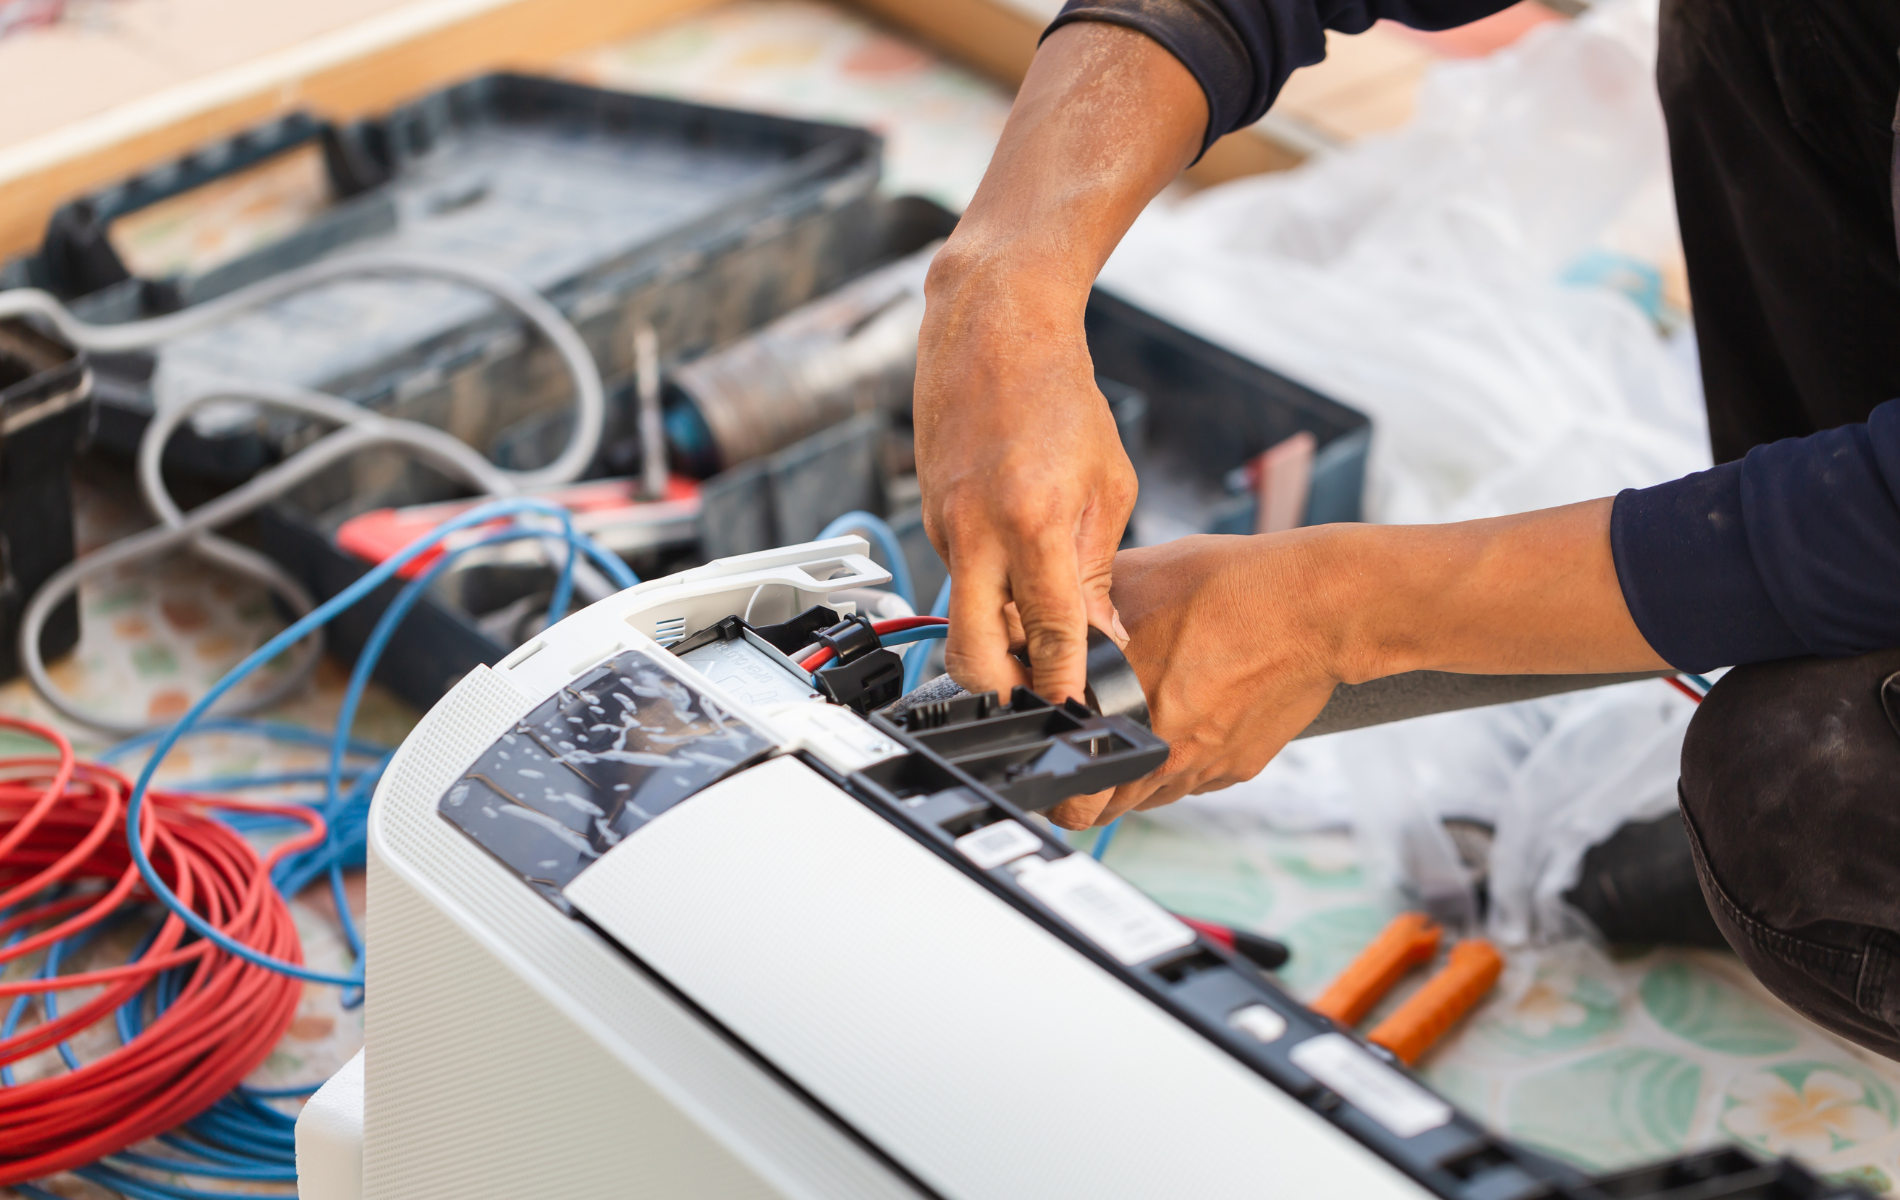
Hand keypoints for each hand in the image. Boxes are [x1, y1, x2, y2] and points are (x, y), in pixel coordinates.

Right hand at [915, 268, 1135, 701]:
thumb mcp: (1107, 484)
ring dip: (998, 637)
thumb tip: (1100, 636)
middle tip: (1040, 698)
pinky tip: (1019, 573)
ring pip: (963, 617)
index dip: (1064, 683)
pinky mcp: (929, 519)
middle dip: (1002, 692)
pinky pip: (958, 578)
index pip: (1047, 632)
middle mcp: (975, 532)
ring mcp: (942, 527)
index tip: (1079, 713)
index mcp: (1032, 522)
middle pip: (970, 655)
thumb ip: (1098, 568)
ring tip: (1042, 632)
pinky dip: (988, 591)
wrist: (991, 328)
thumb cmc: (1058, 394)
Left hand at [1046, 534, 1339, 827]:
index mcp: (1126, 714)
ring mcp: (1205, 767)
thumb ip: (1083, 608)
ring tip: (1133, 733)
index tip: (1052, 763)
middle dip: (1088, 789)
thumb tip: (1041, 611)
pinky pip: (1194, 779)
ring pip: (1150, 798)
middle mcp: (1165, 754)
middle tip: (1084, 755)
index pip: (1072, 787)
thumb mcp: (1136, 579)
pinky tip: (1184, 719)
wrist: (1316, 607)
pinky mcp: (1238, 766)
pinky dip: (1180, 762)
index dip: (1055, 778)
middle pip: (1106, 808)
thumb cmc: (1232, 588)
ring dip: (1133, 778)